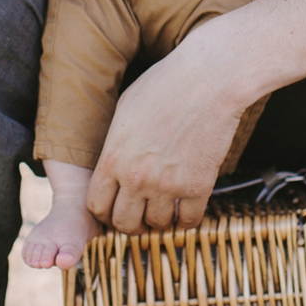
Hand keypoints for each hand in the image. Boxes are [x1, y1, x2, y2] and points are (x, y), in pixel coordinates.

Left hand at [86, 30, 243, 233]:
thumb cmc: (165, 85)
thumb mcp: (124, 110)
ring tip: (166, 205)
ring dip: (161, 219)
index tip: (116, 206)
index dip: (105, 210)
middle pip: (124, 223)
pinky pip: (189, 221)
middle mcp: (136, 177)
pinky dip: (187, 218)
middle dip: (131, 222)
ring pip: (157, 225)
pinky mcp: (198, 185)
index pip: (97, 206)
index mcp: (113, 157)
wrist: (208, 79)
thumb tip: (113, 166)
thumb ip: (115, 145)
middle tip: (141, 212)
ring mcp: (168, 184)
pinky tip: (188, 205)